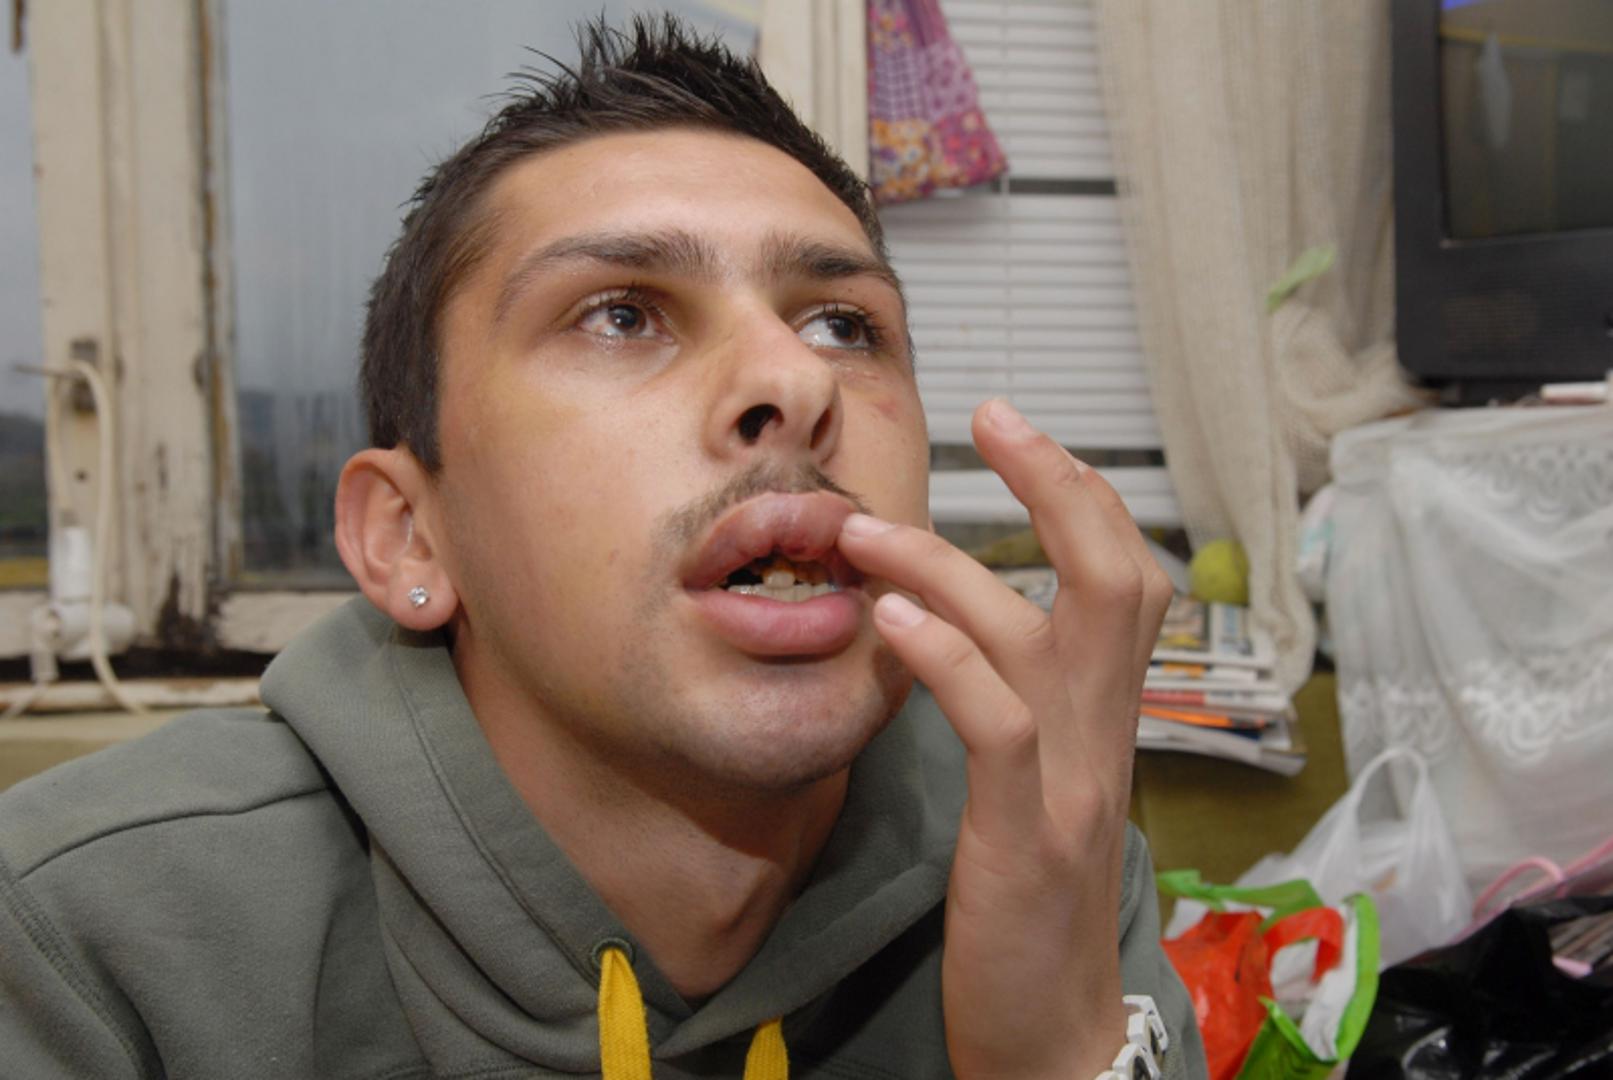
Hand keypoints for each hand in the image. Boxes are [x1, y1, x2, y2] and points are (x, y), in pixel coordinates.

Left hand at [837, 399, 1172, 1078]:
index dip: (1082, 494)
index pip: (1126, 578)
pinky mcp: (1026, 837)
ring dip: (947, 566)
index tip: (1017, 433)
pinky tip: (890, 622)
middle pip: (1116, 576)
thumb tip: (964, 625)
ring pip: (1039, 635)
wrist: (1054, 1032)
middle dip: (1058, 484)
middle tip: (990, 419)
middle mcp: (1104, 736)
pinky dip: (947, 658)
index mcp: (1103, 720)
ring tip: (864, 536)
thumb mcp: (1036, 788)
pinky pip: (997, 723)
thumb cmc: (1027, 905)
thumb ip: (1020, 705)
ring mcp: (1072, 784)